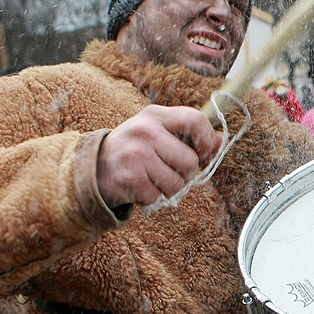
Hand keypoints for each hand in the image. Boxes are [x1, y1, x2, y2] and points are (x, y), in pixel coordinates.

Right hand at [96, 105, 222, 207]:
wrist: (93, 168)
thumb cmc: (135, 149)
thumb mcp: (159, 133)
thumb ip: (189, 135)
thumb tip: (221, 140)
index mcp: (155, 115)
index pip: (195, 120)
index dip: (206, 140)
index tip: (203, 152)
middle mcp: (145, 132)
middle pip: (190, 160)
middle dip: (186, 173)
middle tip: (170, 171)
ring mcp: (136, 155)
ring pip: (177, 183)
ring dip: (170, 188)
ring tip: (154, 179)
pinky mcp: (129, 179)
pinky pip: (159, 196)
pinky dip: (153, 197)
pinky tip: (141, 187)